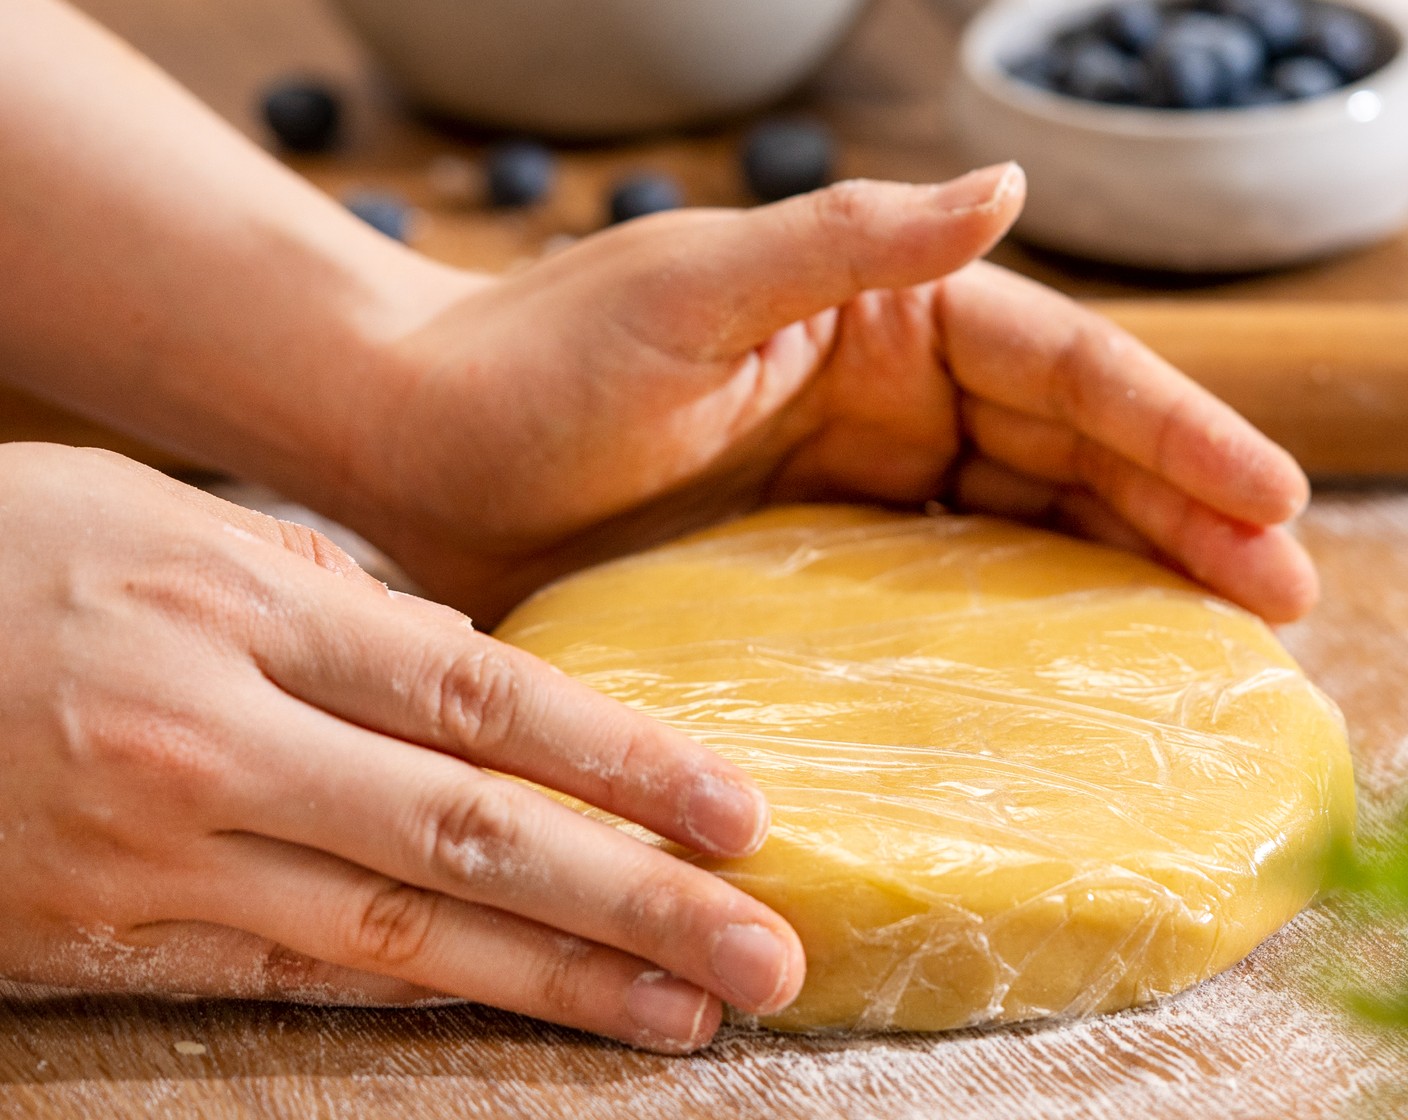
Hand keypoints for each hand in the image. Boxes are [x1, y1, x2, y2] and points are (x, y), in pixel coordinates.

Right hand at [0, 443, 802, 1051]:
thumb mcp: (159, 521)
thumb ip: (316, 589)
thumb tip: (464, 652)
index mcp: (240, 609)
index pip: (482, 696)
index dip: (623, 760)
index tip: (739, 815)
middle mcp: (213, 737)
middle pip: (470, 831)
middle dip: (633, 901)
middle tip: (764, 954)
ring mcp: (156, 852)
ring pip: (399, 931)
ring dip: (556, 980)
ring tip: (683, 1016)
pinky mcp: (103, 937)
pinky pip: (294, 975)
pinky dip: (422, 999)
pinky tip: (525, 1017)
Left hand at [340, 164, 1314, 625]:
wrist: (415, 448)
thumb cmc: (530, 360)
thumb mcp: (691, 288)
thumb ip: (848, 243)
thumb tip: (1011, 182)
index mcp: (871, 315)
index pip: (1055, 366)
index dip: (1170, 430)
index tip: (1270, 499)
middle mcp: (879, 393)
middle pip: (1064, 452)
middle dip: (1179, 513)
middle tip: (1279, 597)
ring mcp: (848, 483)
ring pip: (1020, 525)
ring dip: (1122, 574)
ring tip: (1219, 638)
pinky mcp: (804, 561)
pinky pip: (940, 592)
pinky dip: (1017, 625)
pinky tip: (1076, 673)